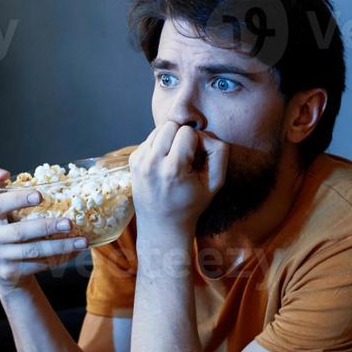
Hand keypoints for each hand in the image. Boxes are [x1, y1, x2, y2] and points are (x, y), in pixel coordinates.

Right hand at [0, 160, 87, 295]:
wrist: (0, 265)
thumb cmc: (3, 225)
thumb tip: (3, 172)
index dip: (17, 198)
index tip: (39, 195)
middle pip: (19, 231)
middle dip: (47, 227)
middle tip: (69, 223)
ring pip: (32, 251)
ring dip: (59, 246)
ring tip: (81, 241)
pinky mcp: (8, 272)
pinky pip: (38, 265)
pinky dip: (59, 258)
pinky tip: (75, 251)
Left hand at [127, 121, 228, 240]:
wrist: (162, 225)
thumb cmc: (191, 205)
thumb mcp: (215, 183)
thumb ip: (219, 153)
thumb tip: (205, 133)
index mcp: (172, 169)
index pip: (187, 131)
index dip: (196, 141)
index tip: (196, 159)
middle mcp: (151, 163)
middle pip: (170, 125)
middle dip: (182, 136)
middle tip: (186, 157)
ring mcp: (139, 161)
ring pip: (159, 129)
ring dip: (170, 139)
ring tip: (175, 159)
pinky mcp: (133, 160)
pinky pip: (150, 139)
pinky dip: (159, 146)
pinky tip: (164, 163)